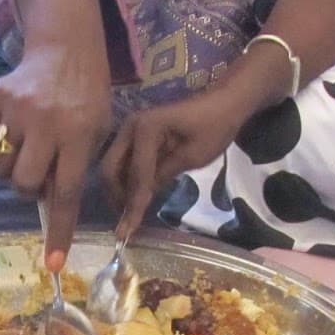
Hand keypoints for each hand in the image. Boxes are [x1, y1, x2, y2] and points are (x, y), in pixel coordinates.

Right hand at [0, 45, 111, 270]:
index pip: (67, 193)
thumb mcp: (97, 131)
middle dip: (27, 189)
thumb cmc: (87, 98)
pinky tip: (9, 128)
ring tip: (24, 147)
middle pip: (24, 184)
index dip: (59, 231)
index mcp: (79, 135)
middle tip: (38, 171)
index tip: (53, 263)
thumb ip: (75, 167)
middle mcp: (47, 123)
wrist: (66, 48)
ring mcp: (18, 109)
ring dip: (9, 168)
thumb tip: (49, 206)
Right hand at [101, 87, 245, 237]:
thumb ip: (163, 176)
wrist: (223, 103)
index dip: (133, 203)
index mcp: (145, 129)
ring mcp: (129, 131)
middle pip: (110, 169)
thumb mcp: (192, 157)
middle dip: (116, 197)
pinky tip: (135, 198)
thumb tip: (140, 200)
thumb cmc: (214, 128)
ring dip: (118, 191)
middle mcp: (130, 127)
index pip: (136, 174)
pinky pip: (123, 163)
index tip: (128, 230)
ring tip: (129, 214)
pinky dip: (126, 182)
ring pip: (113, 168)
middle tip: (126, 222)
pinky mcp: (135, 137)